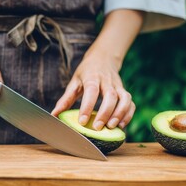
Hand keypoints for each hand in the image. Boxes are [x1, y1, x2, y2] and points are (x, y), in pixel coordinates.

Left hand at [52, 9, 142, 129]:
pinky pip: (130, 102)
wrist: (103, 58)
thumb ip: (66, 99)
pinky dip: (128, 114)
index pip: (91, 91)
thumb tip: (54, 114)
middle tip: (97, 127)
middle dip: (105, 112)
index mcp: (92, 77)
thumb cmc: (86, 72)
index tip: (82, 121)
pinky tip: (121, 125)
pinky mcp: (124, 91)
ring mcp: (118, 86)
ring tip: (112, 127)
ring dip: (120, 114)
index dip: (87, 106)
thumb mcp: (74, 82)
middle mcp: (107, 81)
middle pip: (110, 95)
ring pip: (124, 98)